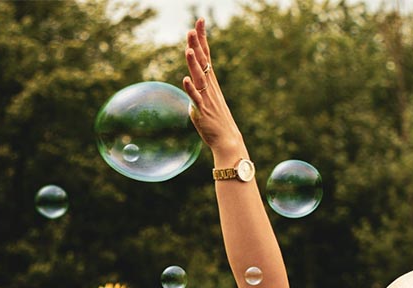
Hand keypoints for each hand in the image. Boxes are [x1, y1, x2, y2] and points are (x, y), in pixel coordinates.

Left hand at [182, 18, 243, 157]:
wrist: (227, 140)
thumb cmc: (216, 121)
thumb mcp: (206, 100)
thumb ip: (197, 91)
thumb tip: (190, 85)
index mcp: (210, 82)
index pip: (206, 55)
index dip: (202, 38)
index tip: (199, 21)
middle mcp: (209, 87)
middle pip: (203, 62)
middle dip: (197, 45)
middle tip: (192, 28)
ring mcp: (207, 98)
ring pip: (199, 78)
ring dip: (194, 64)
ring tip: (189, 50)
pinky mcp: (202, 111)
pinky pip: (196, 98)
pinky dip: (191, 89)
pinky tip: (186, 79)